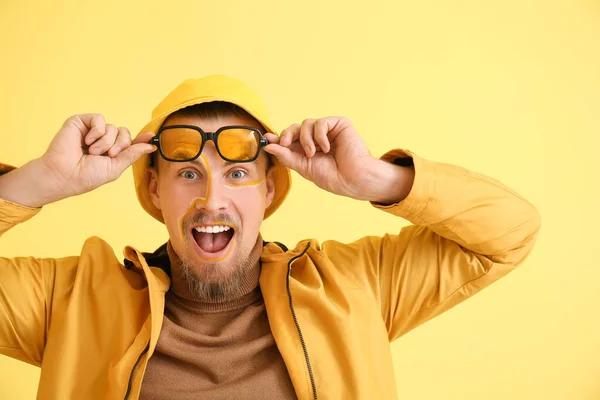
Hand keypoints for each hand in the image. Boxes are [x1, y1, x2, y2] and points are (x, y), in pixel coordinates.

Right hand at [0, 114, 155, 206]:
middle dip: (120, 145)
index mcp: (111, 152)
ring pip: (113, 127)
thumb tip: (151, 145)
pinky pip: (100, 119)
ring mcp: (92, 131)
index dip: (141, 139)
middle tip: (109, 155)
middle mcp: (103, 140)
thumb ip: (132, 154)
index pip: (130, 142)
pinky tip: (87, 141)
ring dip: (105, 142)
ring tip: (92, 152)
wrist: (65, 174)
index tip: (152, 136)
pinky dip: (97, 131)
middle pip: (125, 133)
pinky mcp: (81, 122)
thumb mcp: (116, 167)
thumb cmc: (87, 175)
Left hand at [263, 117, 413, 202]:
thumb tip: (269, 146)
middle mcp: (317, 138)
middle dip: (288, 135)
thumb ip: (287, 156)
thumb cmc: (332, 177)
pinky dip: (320, 135)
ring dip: (306, 139)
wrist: (353, 179)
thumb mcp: (304, 167)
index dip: (279, 137)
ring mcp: (328, 130)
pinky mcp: (339, 124)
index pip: (290, 138)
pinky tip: (326, 147)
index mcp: (309, 148)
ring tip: (314, 153)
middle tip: (286, 144)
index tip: (267, 139)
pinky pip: (320, 123)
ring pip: (306, 123)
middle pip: (295, 127)